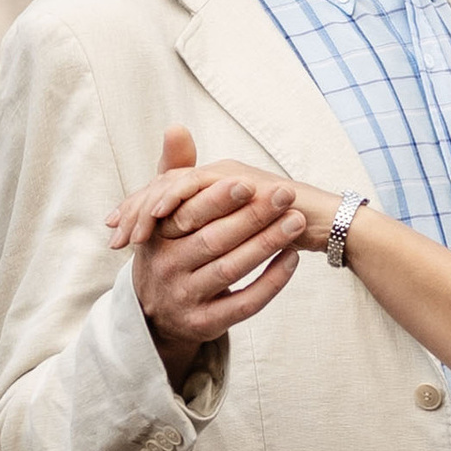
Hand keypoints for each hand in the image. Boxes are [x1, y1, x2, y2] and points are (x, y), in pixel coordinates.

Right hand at [104, 126, 304, 375]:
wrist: (154, 315)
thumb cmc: (168, 251)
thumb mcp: (161, 215)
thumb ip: (173, 171)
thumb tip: (176, 127)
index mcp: (156, 239)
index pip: (187, 216)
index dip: (217, 199)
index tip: (248, 181)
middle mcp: (166, 270)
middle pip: (213, 241)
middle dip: (251, 217)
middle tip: (285, 194)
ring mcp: (185, 300)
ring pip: (230, 270)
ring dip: (266, 244)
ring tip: (296, 220)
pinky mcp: (206, 324)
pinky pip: (244, 303)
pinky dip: (270, 282)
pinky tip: (292, 258)